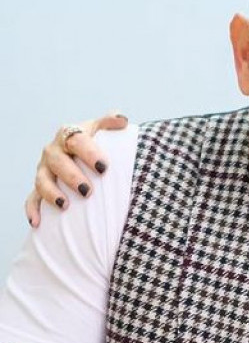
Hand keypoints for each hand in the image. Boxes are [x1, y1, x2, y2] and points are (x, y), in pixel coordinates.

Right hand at [26, 112, 128, 226]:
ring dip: (52, 193)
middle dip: (71, 176)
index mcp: (70, 136)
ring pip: (42, 180)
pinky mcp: (39, 189)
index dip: (89, 153)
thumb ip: (109, 123)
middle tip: (88, 190)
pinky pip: (32, 199)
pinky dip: (33, 210)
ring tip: (65, 205)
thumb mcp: (102, 132)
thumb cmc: (95, 147)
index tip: (104, 167)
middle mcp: (54, 152)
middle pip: (57, 161)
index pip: (77, 140)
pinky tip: (37, 222)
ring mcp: (45, 171)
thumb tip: (122, 120)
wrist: (79, 158)